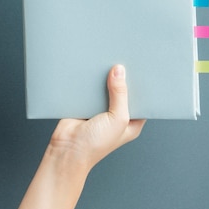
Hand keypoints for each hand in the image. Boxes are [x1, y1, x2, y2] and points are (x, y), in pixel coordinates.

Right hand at [18, 65, 144, 208]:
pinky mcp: (84, 104)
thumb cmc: (95, 144)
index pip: (140, 100)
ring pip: (104, 88)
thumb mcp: (117, 119)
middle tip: (124, 59)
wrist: (66, 149)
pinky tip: (91, 69)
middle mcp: (116, 115)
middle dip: (122, 78)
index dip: (141, 86)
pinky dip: (89, 80)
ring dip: (104, 78)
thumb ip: (120, 94)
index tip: (142, 68)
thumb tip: (119, 71)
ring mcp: (99, 109)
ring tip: (108, 59)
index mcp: (130, 122)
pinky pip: (89, 88)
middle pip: (122, 91)